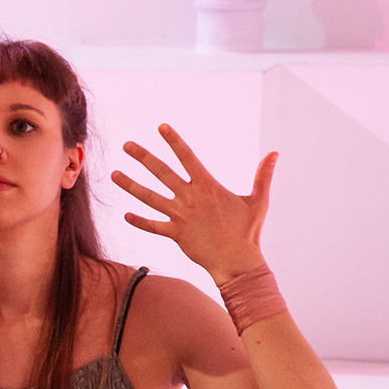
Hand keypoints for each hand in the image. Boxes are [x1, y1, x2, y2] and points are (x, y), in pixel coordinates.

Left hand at [113, 126, 275, 283]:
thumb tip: (275, 153)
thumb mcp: (258, 201)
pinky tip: (125, 214)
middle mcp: (191, 198)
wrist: (237, 262)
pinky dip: (139, 221)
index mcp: (208, 186)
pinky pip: (153, 226)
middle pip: (161, 173)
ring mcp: (181, 216)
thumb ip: (262, 176)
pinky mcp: (175, 234)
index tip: (161, 127)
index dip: (174, 141)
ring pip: (150, 198)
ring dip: (130, 186)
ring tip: (113, 175)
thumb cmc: (248, 231)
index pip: (187, 157)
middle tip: (126, 145)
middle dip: (143, 157)